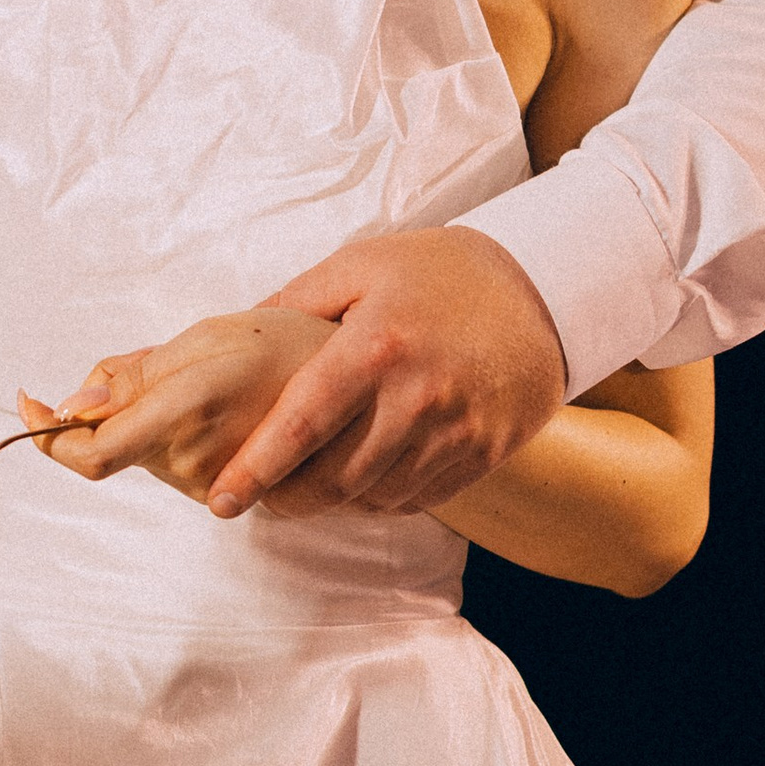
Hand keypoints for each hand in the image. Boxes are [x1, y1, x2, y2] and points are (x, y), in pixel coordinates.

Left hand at [18, 308, 336, 505]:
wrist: (369, 384)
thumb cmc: (289, 343)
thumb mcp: (207, 336)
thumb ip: (135, 373)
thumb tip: (70, 404)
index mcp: (183, 410)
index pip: (89, 454)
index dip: (45, 436)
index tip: (29, 404)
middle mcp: (195, 461)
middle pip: (114, 449)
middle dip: (116, 407)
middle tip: (166, 362)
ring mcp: (216, 486)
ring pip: (148, 458)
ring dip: (156, 422)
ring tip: (214, 383)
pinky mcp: (237, 499)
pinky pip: (182, 471)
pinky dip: (184, 440)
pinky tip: (227, 411)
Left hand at [201, 227, 568, 518]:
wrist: (543, 291)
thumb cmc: (439, 274)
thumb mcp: (363, 264)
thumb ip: (297, 300)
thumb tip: (240, 333)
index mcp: (375, 347)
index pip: (301, 425)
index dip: (256, 469)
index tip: (221, 499)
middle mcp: (416, 398)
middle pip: (334, 478)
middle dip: (287, 499)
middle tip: (263, 499)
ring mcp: (455, 431)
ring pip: (375, 496)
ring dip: (335, 501)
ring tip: (311, 486)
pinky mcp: (485, 453)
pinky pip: (419, 498)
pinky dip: (382, 499)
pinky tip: (366, 479)